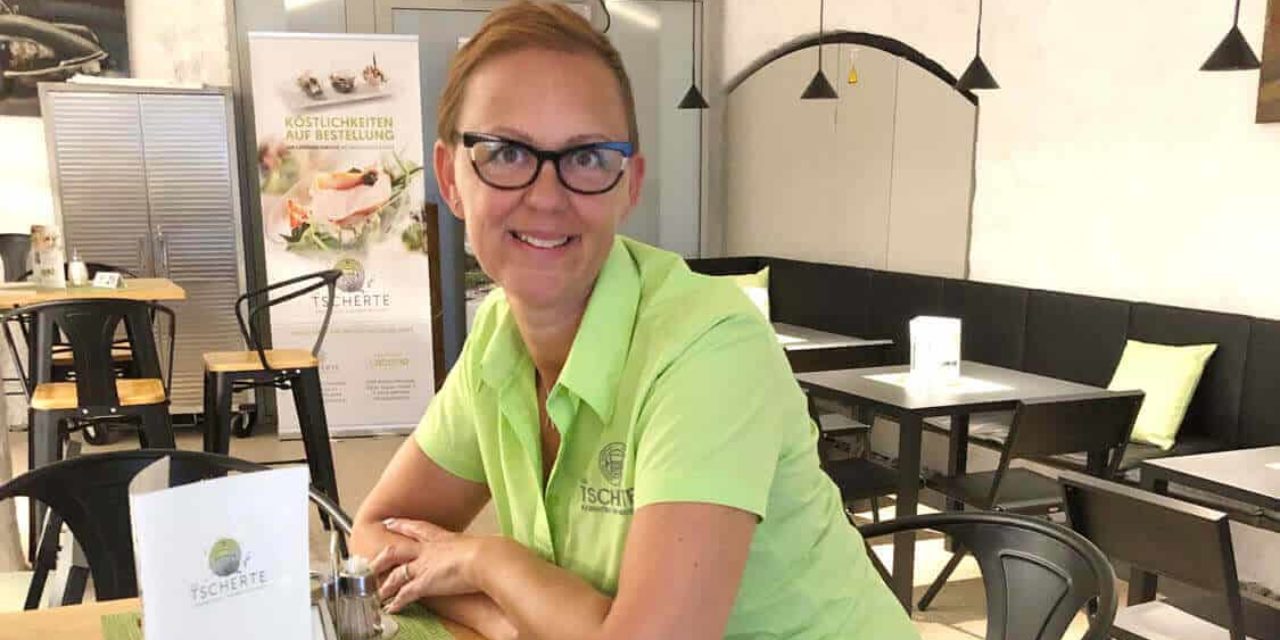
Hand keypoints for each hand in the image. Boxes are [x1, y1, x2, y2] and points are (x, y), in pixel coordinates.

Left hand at [370, 518, 484, 612]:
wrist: (486, 558)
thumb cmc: (488, 552)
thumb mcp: (478, 545)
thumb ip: (474, 549)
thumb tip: (487, 552)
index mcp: (442, 538)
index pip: (417, 528)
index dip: (402, 525)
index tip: (390, 522)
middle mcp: (428, 551)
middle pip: (397, 550)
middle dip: (382, 558)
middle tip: (370, 562)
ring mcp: (424, 566)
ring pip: (396, 574)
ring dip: (385, 585)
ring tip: (376, 593)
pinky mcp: (425, 583)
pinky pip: (405, 594)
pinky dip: (397, 602)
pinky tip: (391, 608)